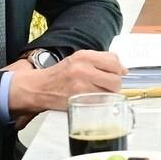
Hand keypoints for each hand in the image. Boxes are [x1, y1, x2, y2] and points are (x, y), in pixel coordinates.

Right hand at [6, 49, 123, 115]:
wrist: (38, 88)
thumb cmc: (59, 75)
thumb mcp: (78, 60)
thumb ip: (100, 61)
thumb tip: (123, 70)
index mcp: (83, 56)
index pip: (114, 60)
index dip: (119, 69)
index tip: (117, 73)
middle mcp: (82, 69)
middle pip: (115, 79)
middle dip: (115, 84)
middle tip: (107, 86)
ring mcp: (80, 86)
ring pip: (109, 93)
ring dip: (108, 95)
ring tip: (99, 93)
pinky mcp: (78, 100)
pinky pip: (99, 103)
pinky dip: (100, 103)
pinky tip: (93, 100)